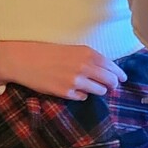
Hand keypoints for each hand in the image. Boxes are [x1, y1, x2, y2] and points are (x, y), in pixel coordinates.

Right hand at [0, 42, 127, 99]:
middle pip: (110, 81)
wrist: (25, 60)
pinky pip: (83, 97)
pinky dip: (82, 95)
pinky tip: (73, 89)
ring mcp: (76, 81)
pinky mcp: (66, 92)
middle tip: (111, 87)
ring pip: (99, 91)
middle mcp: (84, 66)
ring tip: (89, 87)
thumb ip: (91, 59)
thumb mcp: (73, 50)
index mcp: (87, 53)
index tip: (122, 79)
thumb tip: (109, 71)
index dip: (119, 75)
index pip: (112, 67)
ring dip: (98, 90)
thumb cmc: (49, 53)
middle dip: (113, 85)